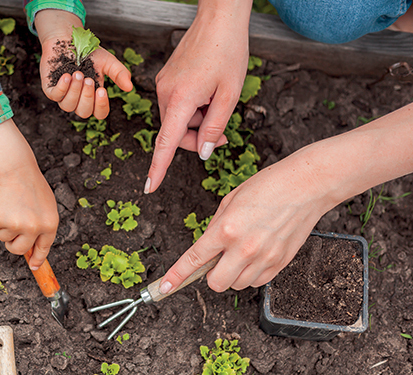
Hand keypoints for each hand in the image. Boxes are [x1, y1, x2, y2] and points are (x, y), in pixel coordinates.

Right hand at [0, 163, 58, 270]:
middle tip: (12, 231)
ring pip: (4, 238)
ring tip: (11, 207)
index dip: (38, 259)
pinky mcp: (0, 220)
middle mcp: (34, 228)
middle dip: (13, 245)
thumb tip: (33, 250)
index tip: (34, 267)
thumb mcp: (46, 207)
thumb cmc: (32, 187)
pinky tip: (2, 204)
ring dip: (4, 226)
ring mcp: (17, 224)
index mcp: (50, 224)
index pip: (43, 248)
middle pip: (19, 250)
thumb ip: (42, 227)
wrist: (16, 171)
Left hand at [34, 9, 132, 118]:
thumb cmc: (89, 52)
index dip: (101, 106)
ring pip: (68, 106)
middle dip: (86, 96)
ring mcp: (64, 95)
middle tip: (88, 79)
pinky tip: (66, 76)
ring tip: (77, 74)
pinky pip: (54, 96)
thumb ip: (119, 74)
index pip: (99, 113)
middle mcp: (78, 99)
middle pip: (83, 112)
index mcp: (94, 96)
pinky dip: (62, 88)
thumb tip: (129, 87)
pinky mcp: (50, 88)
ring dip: (74, 91)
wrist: (70, 38)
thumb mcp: (108, 62)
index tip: (102, 90)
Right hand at [145, 0, 257, 193]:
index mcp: (181, 99)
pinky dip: (191, 108)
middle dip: (196, 138)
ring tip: (217, 101)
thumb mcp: (229, 95)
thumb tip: (202, 153)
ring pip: (177, 120)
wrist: (217, 20)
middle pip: (175, 133)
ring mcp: (162, 85)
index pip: (166, 142)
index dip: (159, 168)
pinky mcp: (165, 79)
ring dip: (196, 121)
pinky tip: (208, 91)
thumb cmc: (227, 53)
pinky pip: (176, 105)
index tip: (149, 187)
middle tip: (222, 135)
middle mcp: (165, 93)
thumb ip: (215, 127)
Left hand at [159, 149, 330, 292]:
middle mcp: (244, 248)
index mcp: (226, 229)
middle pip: (216, 284)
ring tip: (242, 251)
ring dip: (233, 274)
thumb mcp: (230, 200)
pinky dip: (252, 274)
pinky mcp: (280, 263)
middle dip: (212, 275)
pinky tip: (256, 254)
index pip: (194, 260)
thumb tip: (207, 247)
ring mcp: (264, 258)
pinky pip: (258, 282)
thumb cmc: (269, 186)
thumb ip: (215, 227)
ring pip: (237, 285)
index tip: (165, 286)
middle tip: (218, 259)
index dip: (176, 276)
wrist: (306, 186)